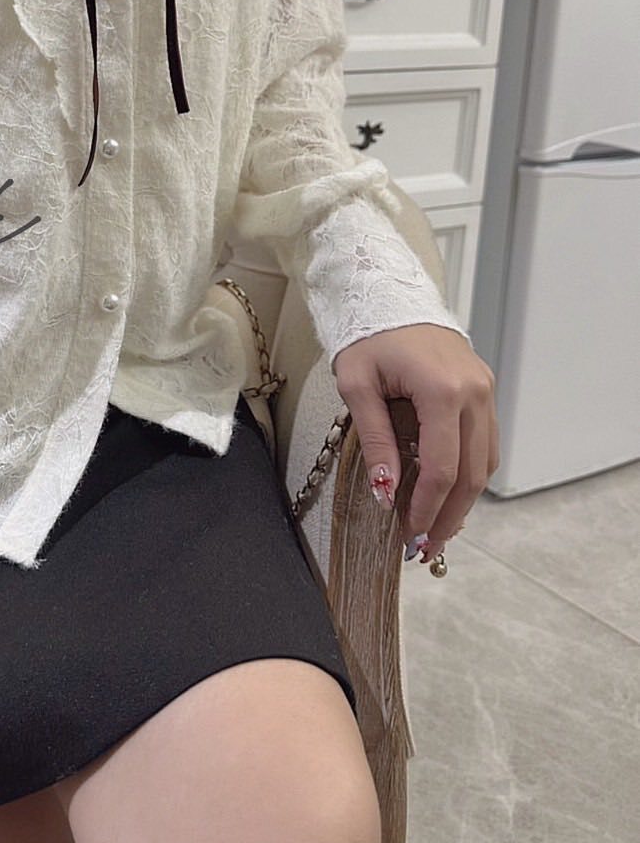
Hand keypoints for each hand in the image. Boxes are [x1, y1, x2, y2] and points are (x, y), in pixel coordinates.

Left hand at [331, 325, 499, 564]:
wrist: (390, 296)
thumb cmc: (369, 336)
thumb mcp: (357, 386)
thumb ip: (376, 440)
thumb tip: (387, 492)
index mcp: (441, 390)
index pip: (441, 467)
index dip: (426, 507)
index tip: (409, 534)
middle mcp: (474, 392)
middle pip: (471, 473)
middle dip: (449, 516)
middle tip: (426, 546)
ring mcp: (485, 390)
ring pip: (485, 462)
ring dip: (463, 501)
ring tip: (438, 529)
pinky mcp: (485, 390)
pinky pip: (485, 443)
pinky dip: (469, 474)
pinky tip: (448, 494)